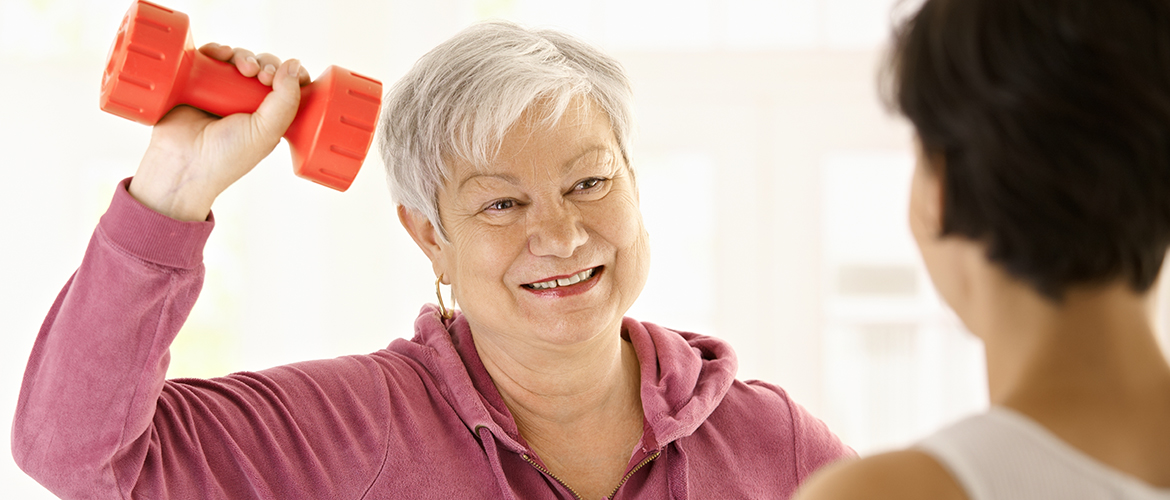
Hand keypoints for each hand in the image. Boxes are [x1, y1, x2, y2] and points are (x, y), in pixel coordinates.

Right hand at [128, 44, 311, 220]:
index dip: (290, 76)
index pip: (286, 87)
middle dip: (267, 64)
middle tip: (261, 76)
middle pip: (264, 68)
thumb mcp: (266, 132)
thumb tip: (295, 64)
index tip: (289, 76)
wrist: (182, 162)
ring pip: (239, 59)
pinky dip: (218, 50)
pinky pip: (211, 56)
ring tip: (243, 68)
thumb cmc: (226, 156)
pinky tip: (222, 55)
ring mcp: (220, 91)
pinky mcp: (196, 80)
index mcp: (267, 117)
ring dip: (245, 57)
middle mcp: (245, 102)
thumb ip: (286, 101)